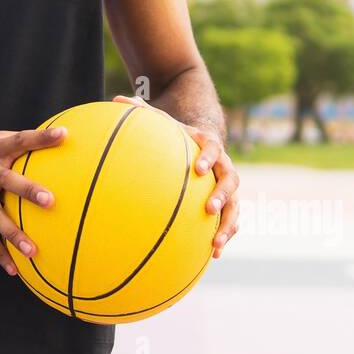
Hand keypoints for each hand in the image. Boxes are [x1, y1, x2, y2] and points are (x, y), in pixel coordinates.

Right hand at [0, 127, 64, 275]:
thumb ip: (13, 142)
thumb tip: (49, 140)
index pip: (19, 140)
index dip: (41, 137)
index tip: (63, 135)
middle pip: (9, 180)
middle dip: (28, 190)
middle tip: (49, 201)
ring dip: (13, 234)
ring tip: (32, 251)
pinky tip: (14, 269)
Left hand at [112, 95, 240, 259]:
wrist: (203, 143)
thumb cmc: (176, 133)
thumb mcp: (162, 119)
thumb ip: (142, 111)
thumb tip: (117, 98)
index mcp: (208, 145)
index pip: (213, 148)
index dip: (208, 158)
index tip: (196, 169)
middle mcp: (223, 166)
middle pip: (231, 180)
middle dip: (223, 196)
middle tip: (209, 209)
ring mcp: (227, 187)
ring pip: (236, 206)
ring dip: (228, 225)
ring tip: (215, 245)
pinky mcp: (226, 203)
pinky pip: (231, 221)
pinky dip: (224, 236)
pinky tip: (212, 255)